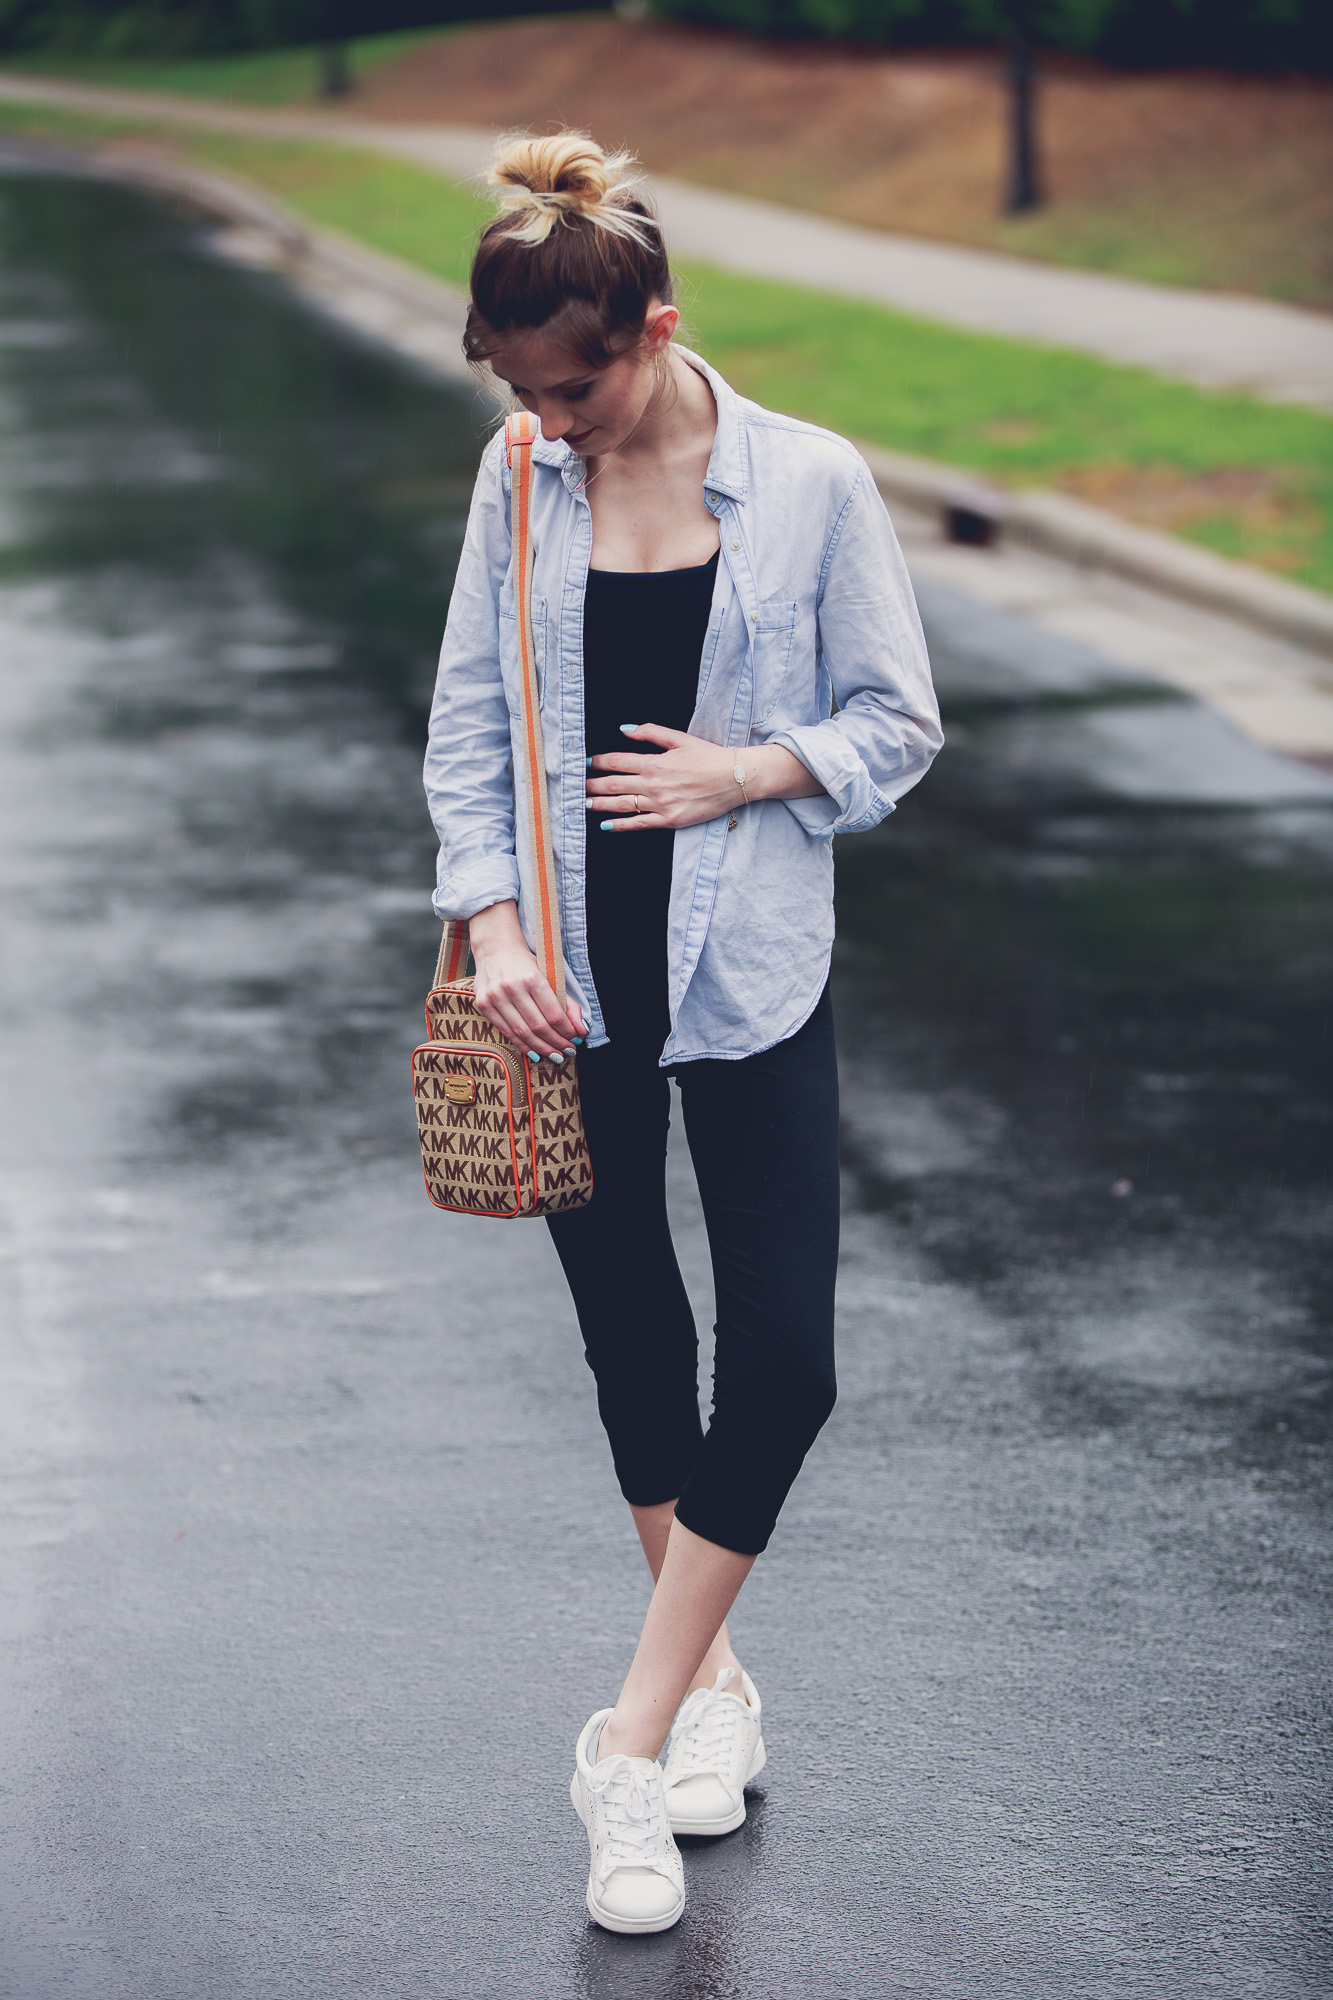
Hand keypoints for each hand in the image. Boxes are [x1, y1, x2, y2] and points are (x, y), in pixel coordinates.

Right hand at [466, 900, 584, 1058]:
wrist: (494, 948)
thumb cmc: (526, 962)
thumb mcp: (550, 975)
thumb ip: (567, 1002)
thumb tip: (582, 1029)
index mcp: (532, 978)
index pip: (554, 1014)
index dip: (567, 1031)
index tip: (576, 1038)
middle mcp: (512, 988)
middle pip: (539, 1026)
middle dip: (557, 1043)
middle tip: (569, 1052)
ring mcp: (495, 997)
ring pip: (522, 1032)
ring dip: (542, 1048)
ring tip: (556, 1056)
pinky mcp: (484, 1005)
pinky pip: (506, 1032)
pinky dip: (522, 1045)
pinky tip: (535, 1052)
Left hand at [586, 724, 823, 829]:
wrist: (735, 779)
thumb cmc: (709, 756)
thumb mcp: (680, 738)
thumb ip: (651, 732)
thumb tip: (624, 729)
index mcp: (655, 762)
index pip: (617, 761)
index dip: (597, 762)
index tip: (584, 763)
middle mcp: (654, 784)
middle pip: (614, 784)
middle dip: (591, 784)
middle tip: (574, 786)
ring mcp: (661, 804)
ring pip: (622, 805)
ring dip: (599, 804)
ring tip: (583, 803)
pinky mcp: (670, 820)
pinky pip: (639, 824)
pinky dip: (620, 825)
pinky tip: (605, 824)